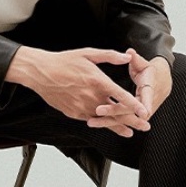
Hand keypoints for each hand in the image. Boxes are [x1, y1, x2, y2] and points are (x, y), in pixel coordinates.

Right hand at [6, 46, 149, 136]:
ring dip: (118, 126)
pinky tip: (108, 126)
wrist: (41, 73)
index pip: (120, 96)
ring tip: (129, 132)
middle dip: (132, 121)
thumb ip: (110, 56)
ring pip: (104, 120)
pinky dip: (100, 123)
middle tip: (145, 126)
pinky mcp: (73, 113)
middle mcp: (91, 96)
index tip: (144, 111)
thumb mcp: (88, 54)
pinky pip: (90, 119)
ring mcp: (82, 107)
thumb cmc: (63, 62)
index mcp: (97, 81)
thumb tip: (127, 57)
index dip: (134, 105)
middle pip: (115, 112)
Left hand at [88, 49, 171, 135]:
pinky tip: (95, 122)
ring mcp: (141, 111)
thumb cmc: (150, 71)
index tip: (138, 112)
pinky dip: (110, 122)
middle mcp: (147, 102)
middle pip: (132, 110)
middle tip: (98, 110)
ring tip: (91, 122)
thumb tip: (130, 52)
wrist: (160, 81)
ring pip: (126, 118)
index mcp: (151, 88)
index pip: (147, 96)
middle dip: (115, 111)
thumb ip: (136, 59)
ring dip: (109, 121)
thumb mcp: (144, 63)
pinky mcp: (135, 114)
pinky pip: (122, 120)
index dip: (141, 104)